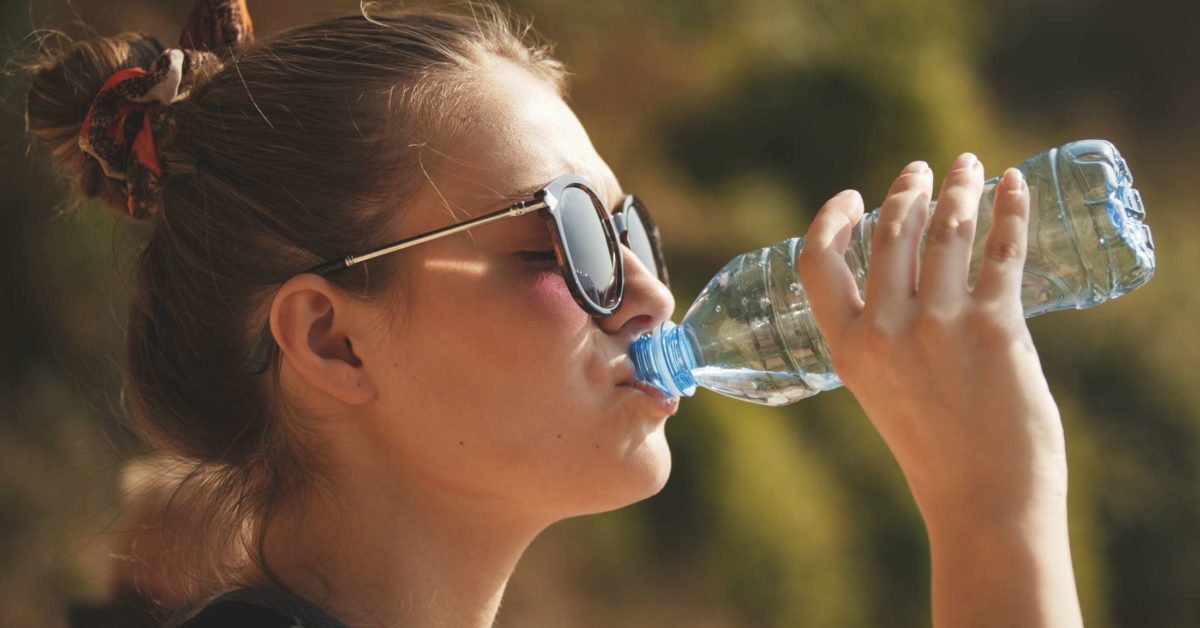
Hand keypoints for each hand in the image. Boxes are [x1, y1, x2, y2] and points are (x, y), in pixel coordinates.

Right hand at [796, 154, 1066, 525]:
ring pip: (945, 230)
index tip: (854, 197)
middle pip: (890, 233)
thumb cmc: (938, 452)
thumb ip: (884, 337)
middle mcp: (885, 332)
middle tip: (925, 170)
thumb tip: (912, 278)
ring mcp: (938, 328)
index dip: (832, 219)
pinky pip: (1001, 251)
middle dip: (908, 189)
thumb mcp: (883, 391)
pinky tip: (1014, 185)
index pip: (818, 263)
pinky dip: (1010, 209)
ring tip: (969, 167)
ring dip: (959, 188)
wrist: (984, 502)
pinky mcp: (995, 329)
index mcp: (847, 349)